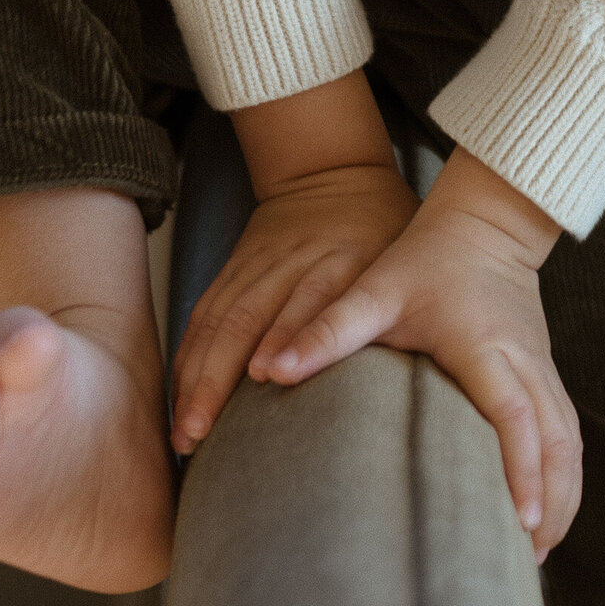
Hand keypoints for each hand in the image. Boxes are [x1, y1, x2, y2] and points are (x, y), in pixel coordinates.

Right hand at [168, 156, 417, 452]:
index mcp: (343, 260)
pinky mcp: (235, 267)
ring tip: (184, 433)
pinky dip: (189, 354)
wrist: (334, 170)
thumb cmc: (383, 227)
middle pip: (248, 319)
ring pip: (218, 321)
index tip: (267, 378)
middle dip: (219, 380)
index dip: (289, 338)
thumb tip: (424, 379)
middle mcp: (293, 262)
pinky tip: (179, 393)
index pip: (312, 301)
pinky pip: (205, 312)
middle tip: (202, 435)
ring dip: (196, 378)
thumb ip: (402, 311)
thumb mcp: (403, 258)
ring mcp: (257, 265)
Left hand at [262, 154, 581, 554]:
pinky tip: (548, 512)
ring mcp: (542, 368)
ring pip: (568, 442)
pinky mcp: (545, 372)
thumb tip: (270, 370)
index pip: (514, 415)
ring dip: (562, 496)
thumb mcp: (374, 291)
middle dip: (549, 502)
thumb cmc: (427, 258)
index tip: (521, 521)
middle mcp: (524, 361)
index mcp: (485, 346)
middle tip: (529, 561)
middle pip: (555, 442)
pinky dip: (563, 475)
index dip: (521, 469)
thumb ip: (327, 330)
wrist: (485, 222)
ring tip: (538, 553)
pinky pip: (566, 433)